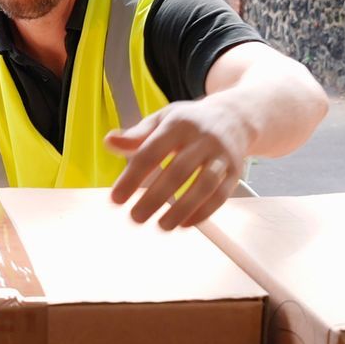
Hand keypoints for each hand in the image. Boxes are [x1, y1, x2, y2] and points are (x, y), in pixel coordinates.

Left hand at [105, 99, 254, 229]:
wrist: (234, 117)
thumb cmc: (190, 122)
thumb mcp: (162, 120)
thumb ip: (137, 135)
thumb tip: (110, 142)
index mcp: (179, 124)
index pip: (152, 152)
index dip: (132, 177)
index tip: (116, 199)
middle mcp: (203, 138)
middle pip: (178, 171)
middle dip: (155, 198)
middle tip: (135, 217)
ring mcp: (221, 155)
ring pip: (204, 185)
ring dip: (182, 209)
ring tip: (162, 226)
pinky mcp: (235, 171)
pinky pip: (220, 195)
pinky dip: (203, 213)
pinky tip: (184, 224)